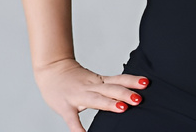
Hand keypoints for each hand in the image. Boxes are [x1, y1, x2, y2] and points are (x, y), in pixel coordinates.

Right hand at [33, 58, 147, 131]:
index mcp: (98, 81)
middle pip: (110, 89)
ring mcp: (78, 96)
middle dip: (125, 93)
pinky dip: (78, 129)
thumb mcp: (92, 78)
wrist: (50, 68)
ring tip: (123, 108)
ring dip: (109, 103)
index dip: (131, 81)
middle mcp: (90, 87)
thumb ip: (108, 86)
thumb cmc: (72, 77)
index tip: (146, 83)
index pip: (118, 79)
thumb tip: (127, 93)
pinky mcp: (65, 107)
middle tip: (139, 99)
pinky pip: (72, 120)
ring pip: (96, 99)